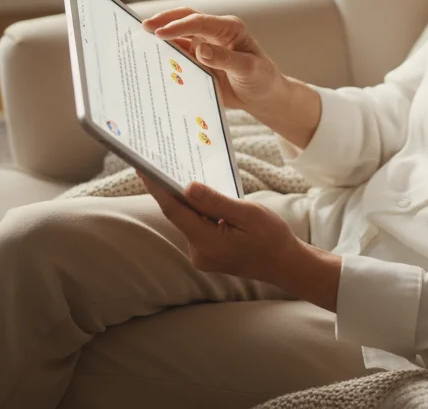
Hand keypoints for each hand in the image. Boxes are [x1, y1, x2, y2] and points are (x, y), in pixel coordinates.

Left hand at [139, 176, 341, 309]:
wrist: (285, 265)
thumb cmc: (272, 238)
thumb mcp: (248, 214)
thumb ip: (216, 202)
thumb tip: (188, 187)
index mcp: (208, 243)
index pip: (174, 211)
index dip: (156, 188)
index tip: (142, 167)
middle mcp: (199, 253)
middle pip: (179, 215)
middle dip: (170, 189)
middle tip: (160, 161)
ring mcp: (202, 256)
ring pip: (188, 221)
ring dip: (187, 200)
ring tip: (180, 172)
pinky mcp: (207, 254)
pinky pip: (197, 227)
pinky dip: (197, 211)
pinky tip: (201, 196)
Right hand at [141, 8, 283, 111]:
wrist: (263, 95)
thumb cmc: (261, 79)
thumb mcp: (249, 70)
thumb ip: (226, 59)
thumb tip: (201, 50)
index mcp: (229, 29)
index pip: (199, 22)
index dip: (178, 26)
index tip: (159, 33)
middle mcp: (215, 33)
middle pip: (186, 19)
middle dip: (164, 20)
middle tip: (143, 27)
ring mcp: (205, 45)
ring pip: (179, 35)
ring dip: (162, 35)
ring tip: (139, 40)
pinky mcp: (199, 58)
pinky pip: (179, 52)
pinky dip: (165, 52)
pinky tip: (151, 58)